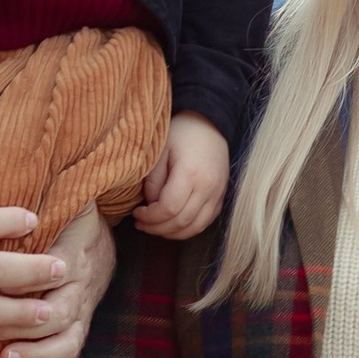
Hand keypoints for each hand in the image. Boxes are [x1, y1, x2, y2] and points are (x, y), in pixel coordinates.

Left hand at [22, 205, 116, 357]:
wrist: (97, 230)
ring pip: (66, 342)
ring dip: (37, 354)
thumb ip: (19, 200)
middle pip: (60, 309)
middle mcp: (80, 286)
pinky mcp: (76, 334)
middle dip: (23, 320)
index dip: (25, 278)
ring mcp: (80, 315)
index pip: (54, 266)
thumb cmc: (59, 213)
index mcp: (72, 249)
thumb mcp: (54, 197)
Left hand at [134, 114, 229, 240]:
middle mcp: (208, 187)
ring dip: (172, 233)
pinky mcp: (221, 197)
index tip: (137, 214)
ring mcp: (218, 194)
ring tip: (155, 227)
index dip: (150, 217)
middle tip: (141, 224)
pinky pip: (206, 222)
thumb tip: (152, 206)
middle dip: (157, 228)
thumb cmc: (181, 133)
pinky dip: (188, 229)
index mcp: (190, 173)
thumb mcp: (160, 151)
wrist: (209, 124)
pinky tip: (173, 224)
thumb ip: (153, 181)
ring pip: (195, 227)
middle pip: (181, 222)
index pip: (169, 209)